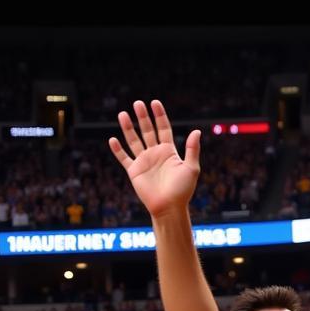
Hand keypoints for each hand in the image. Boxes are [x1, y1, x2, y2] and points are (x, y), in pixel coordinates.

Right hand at [109, 100, 200, 217]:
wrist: (169, 207)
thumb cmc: (183, 190)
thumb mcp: (191, 168)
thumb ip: (192, 149)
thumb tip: (197, 131)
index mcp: (169, 151)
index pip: (164, 129)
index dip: (159, 116)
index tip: (155, 103)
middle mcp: (155, 154)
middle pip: (148, 131)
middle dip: (142, 117)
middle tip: (137, 103)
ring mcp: (144, 162)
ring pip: (134, 141)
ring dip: (128, 128)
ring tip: (122, 114)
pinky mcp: (134, 171)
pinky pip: (124, 158)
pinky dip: (118, 150)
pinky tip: (112, 139)